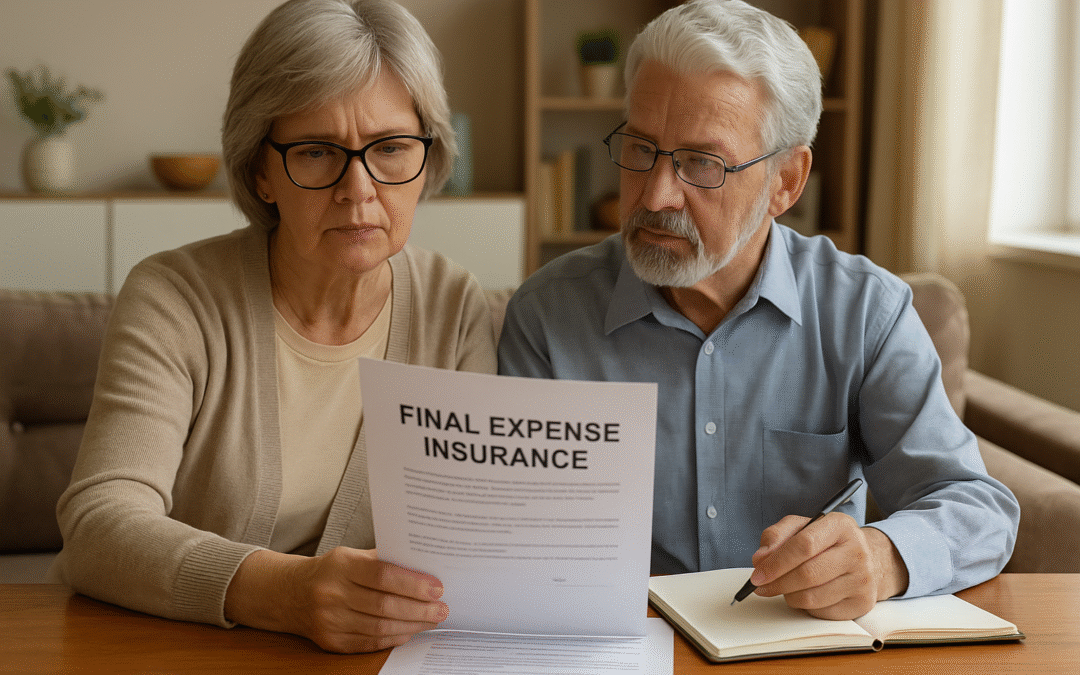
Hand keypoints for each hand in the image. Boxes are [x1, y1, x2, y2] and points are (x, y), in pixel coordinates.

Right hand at [225, 547, 447, 652]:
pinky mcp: (331, 642)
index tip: (437, 587)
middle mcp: (332, 594)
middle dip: (419, 609)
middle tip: (442, 609)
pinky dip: (394, 637)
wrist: (290, 594)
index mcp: (341, 566)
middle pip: (384, 605)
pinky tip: (410, 630)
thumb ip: (383, 559)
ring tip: (432, 620)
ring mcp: (329, 621)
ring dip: (412, 625)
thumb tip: (424, 567)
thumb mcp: (351, 555)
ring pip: (379, 627)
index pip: (383, 575)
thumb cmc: (331, 570)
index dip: (413, 583)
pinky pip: (370, 642)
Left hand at [748, 513, 908, 619]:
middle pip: (807, 574)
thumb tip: (760, 559)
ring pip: (812, 597)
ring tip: (785, 588)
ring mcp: (862, 579)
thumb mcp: (801, 527)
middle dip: (778, 583)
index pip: (804, 545)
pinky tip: (806, 594)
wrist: (868, 559)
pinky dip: (805, 607)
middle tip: (761, 586)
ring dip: (789, 596)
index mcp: (840, 526)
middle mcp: (857, 552)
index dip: (776, 562)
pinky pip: (821, 612)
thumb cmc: (827, 542)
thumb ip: (776, 536)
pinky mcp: (862, 603)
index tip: (757, 574)